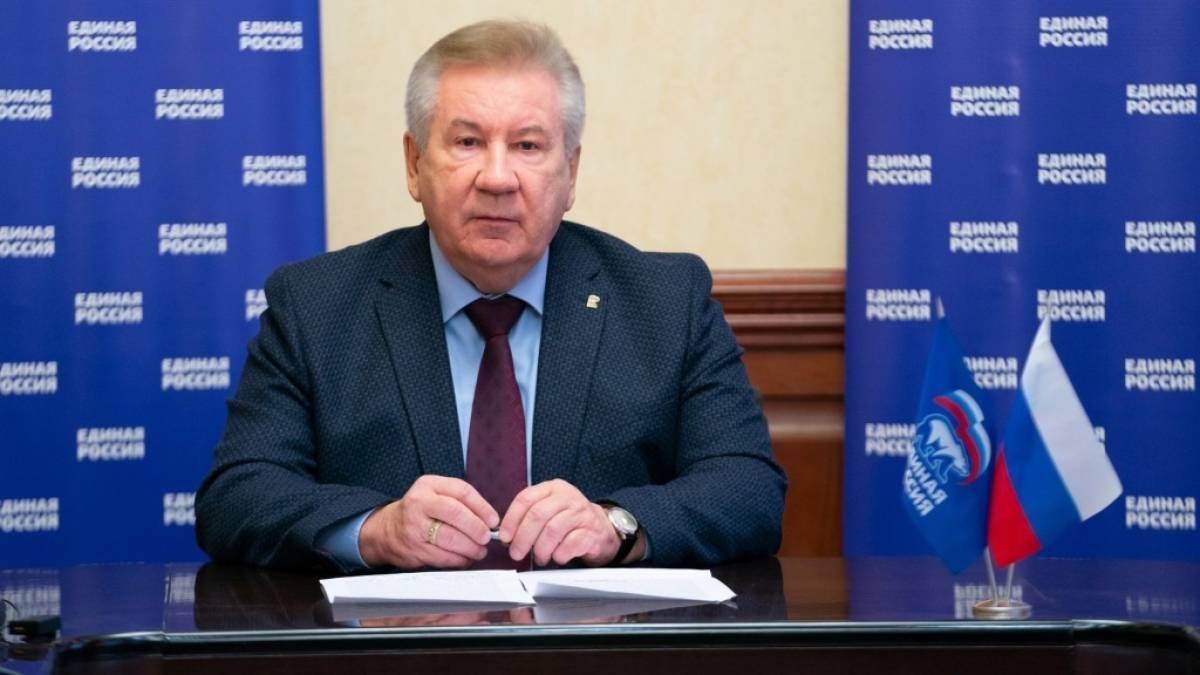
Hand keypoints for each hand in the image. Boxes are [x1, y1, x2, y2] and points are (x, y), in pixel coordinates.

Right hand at [359, 475, 498, 568]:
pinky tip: (465, 558)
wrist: (387, 530)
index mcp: (428, 485)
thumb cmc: (419, 512)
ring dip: (471, 547)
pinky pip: (443, 557)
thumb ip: (461, 502)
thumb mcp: (436, 495)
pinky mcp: (414, 549)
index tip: (494, 520)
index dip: (482, 507)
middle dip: (477, 528)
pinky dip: (459, 560)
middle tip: (487, 537)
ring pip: (451, 538)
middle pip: (456, 514)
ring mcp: (414, 526)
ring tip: (479, 550)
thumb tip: (491, 520)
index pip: (462, 491)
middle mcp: (419, 503)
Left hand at [499, 479, 622, 566]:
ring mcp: (582, 513)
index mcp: (553, 488)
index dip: (511, 520)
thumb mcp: (549, 510)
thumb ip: (528, 518)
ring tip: (540, 558)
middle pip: (537, 515)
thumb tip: (506, 536)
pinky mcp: (592, 532)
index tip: (505, 537)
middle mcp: (568, 497)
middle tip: (516, 553)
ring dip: (541, 549)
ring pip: (552, 530)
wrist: (601, 529)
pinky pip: (569, 544)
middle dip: (523, 538)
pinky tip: (558, 557)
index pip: (526, 498)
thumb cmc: (568, 522)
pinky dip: (559, 555)